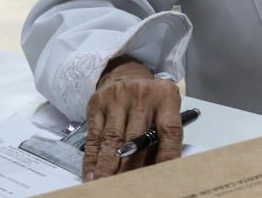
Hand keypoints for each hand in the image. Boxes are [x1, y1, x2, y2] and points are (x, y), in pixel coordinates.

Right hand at [83, 57, 182, 179]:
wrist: (126, 75)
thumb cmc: (150, 101)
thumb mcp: (163, 110)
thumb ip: (162, 137)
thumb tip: (156, 171)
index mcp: (166, 96)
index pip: (170, 131)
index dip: (166, 156)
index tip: (160, 177)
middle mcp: (143, 95)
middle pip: (137, 139)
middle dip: (130, 168)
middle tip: (126, 186)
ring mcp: (118, 97)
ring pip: (113, 140)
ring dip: (108, 167)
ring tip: (104, 184)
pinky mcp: (98, 102)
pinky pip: (94, 137)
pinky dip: (92, 159)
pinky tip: (91, 174)